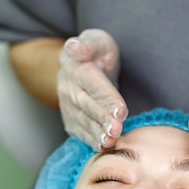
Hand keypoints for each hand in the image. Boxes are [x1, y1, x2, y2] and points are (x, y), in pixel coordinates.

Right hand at [57, 29, 127, 149]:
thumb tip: (75, 48)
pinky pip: (80, 131)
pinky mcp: (70, 119)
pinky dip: (91, 140)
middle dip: (102, 119)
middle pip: (87, 105)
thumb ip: (88, 44)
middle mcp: (68, 88)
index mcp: (77, 68)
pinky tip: (103, 147)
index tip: (121, 110)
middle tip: (116, 130)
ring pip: (83, 121)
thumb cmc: (96, 52)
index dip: (106, 97)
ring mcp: (67, 105)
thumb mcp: (95, 40)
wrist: (79, 66)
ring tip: (110, 141)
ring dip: (97, 133)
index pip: (93, 84)